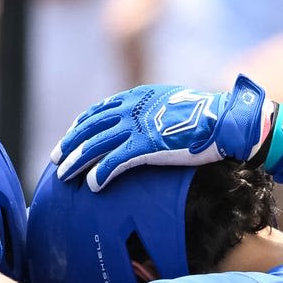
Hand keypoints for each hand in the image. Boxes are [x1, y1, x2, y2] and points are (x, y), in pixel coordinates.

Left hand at [52, 75, 273, 189]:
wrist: (226, 122)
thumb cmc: (207, 118)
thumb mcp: (173, 106)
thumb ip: (154, 113)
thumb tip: (148, 126)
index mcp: (138, 96)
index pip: (100, 110)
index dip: (82, 125)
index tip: (69, 137)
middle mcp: (133, 108)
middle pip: (91, 127)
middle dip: (71, 144)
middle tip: (56, 159)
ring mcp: (138, 127)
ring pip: (96, 145)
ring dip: (78, 161)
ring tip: (64, 175)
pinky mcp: (146, 146)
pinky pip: (115, 162)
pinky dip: (101, 174)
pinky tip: (93, 186)